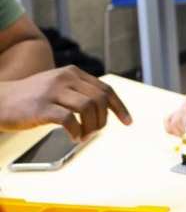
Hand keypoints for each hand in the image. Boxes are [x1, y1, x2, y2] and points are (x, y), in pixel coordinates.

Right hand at [0, 66, 131, 139]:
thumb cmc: (31, 97)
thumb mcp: (58, 86)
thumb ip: (79, 91)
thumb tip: (106, 107)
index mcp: (73, 73)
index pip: (106, 89)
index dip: (120, 107)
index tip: (128, 121)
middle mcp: (65, 78)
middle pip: (100, 100)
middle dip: (103, 120)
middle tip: (95, 132)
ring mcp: (53, 91)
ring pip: (88, 108)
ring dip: (91, 127)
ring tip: (84, 136)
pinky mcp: (41, 107)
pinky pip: (69, 120)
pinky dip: (76, 132)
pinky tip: (74, 138)